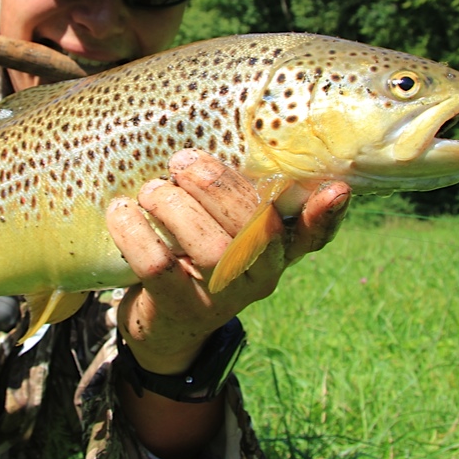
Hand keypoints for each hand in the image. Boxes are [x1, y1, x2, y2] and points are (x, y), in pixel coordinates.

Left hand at [106, 150, 350, 374]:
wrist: (164, 322)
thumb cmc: (195, 251)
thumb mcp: (225, 225)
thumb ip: (234, 192)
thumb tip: (213, 135)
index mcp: (279, 248)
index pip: (314, 235)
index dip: (326, 215)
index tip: (335, 189)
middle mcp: (261, 275)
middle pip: (255, 230)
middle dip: (217, 187)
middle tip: (181, 163)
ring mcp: (224, 297)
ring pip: (211, 249)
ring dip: (174, 206)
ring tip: (152, 189)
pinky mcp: (182, 308)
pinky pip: (159, 265)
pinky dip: (135, 231)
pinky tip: (123, 211)